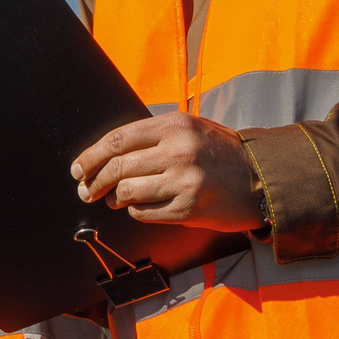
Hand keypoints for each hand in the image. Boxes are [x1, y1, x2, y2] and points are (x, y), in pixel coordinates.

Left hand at [73, 114, 263, 230]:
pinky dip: (135, 211)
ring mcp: (183, 182)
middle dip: (95, 181)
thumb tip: (106, 155)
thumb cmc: (219, 152)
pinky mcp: (186, 210)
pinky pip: (144, 212)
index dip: (91, 156)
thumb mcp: (190, 128)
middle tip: (86, 190)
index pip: (118, 140)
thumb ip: (152, 137)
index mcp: (175, 126)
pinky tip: (139, 206)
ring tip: (113, 199)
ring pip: (127, 192)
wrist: (259, 179)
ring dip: (114, 198)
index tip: (79, 168)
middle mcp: (178, 152)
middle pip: (117, 167)